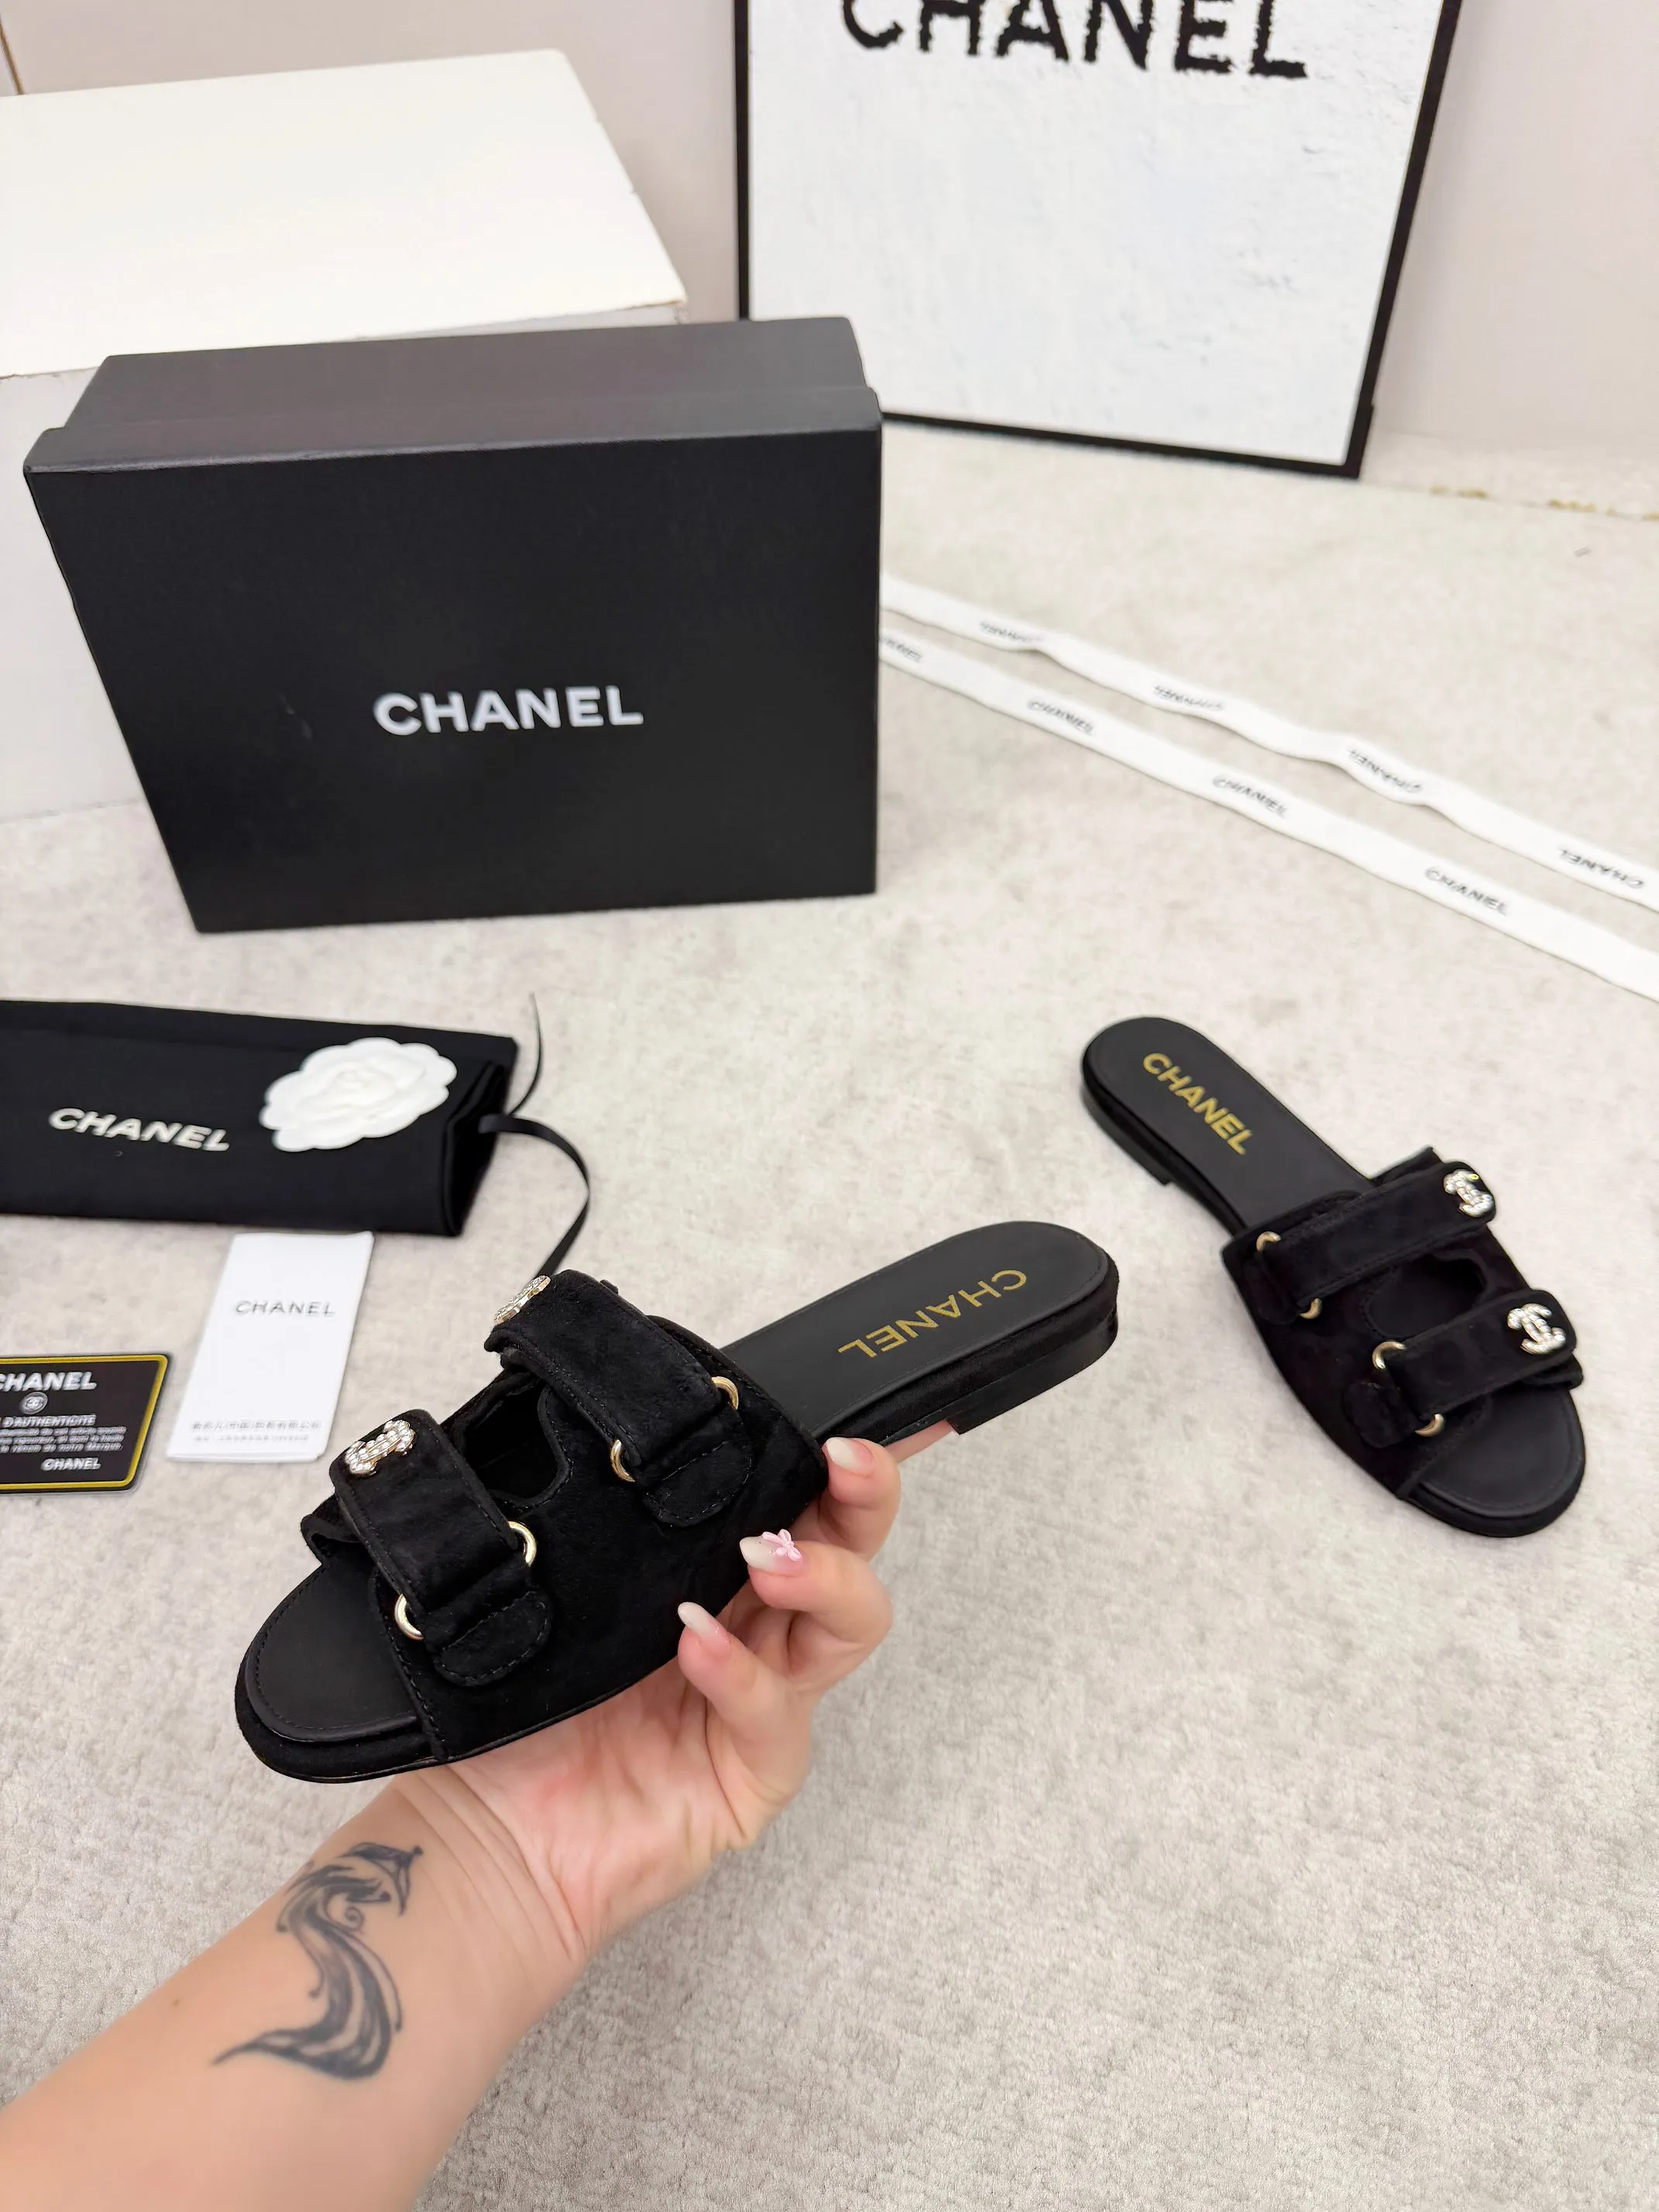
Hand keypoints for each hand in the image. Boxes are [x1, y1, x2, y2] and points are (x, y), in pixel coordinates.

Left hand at [397, 1426, 946, 1998]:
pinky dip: (741, 1672)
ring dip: (823, 1576)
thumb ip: (602, 1526)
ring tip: (766, 1558)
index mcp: (708, 1571)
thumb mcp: (554, 1590)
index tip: (850, 1416)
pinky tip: (698, 1644)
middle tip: (844, 1462)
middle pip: (849, 1550)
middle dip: (865, 1496)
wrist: (480, 1837)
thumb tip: (616, 1428)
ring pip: (846, 1626)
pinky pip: (774, 1715)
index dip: (835, 1457)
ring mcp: (760, 1703)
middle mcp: (751, 1629)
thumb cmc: (510, 1711)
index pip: (789, 1499)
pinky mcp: (752, 1776)